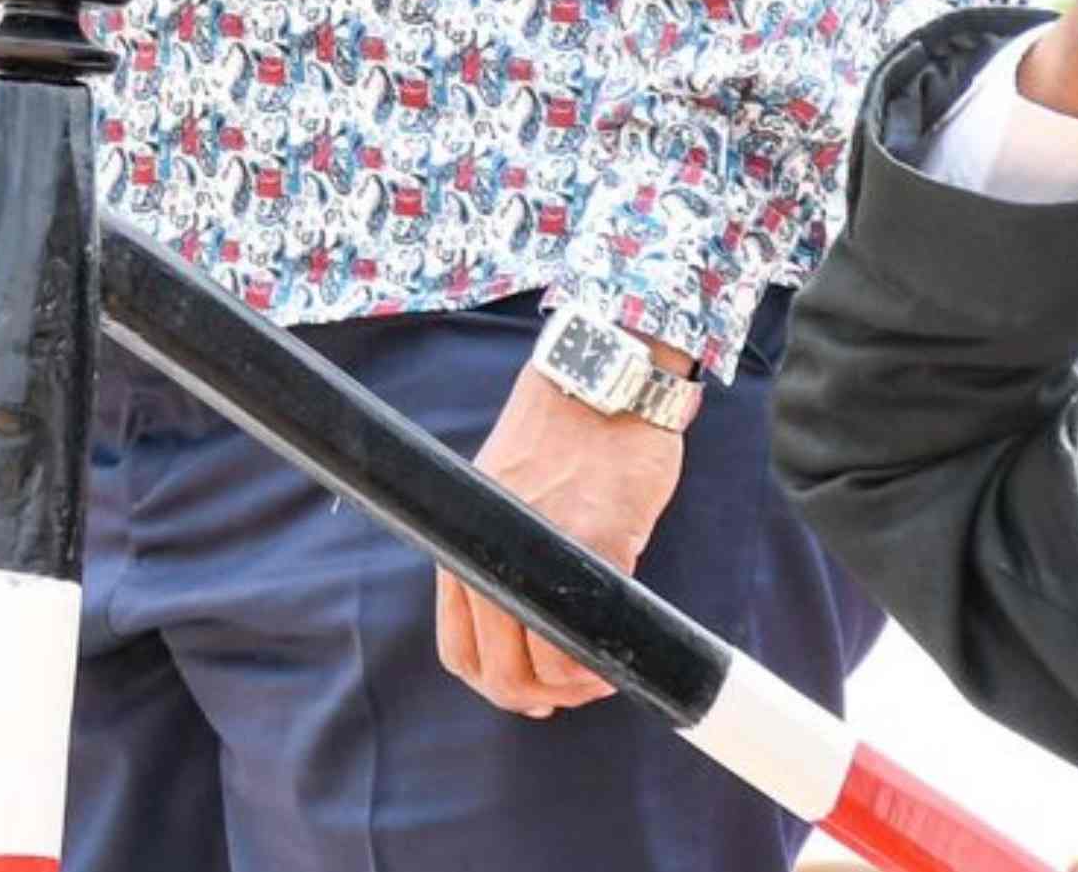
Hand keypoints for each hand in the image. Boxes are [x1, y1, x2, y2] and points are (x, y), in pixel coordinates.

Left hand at [433, 349, 689, 713]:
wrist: (601, 380)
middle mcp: (491, 552)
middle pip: (500, 671)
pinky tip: (617, 653)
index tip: (532, 694)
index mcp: (465, 544)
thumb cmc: (561, 441)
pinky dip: (604, 661)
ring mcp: (542, 551)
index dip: (496, 686)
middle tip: (576, 689)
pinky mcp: (597, 542)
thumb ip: (504, 557)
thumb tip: (526, 630)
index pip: (459, 649)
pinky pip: (590, 632)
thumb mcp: (506, 499)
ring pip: (543, 665)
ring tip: (599, 673)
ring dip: (576, 686)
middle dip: (539, 696)